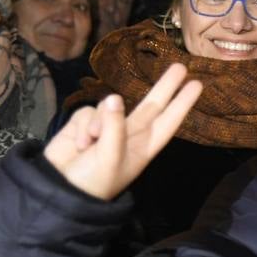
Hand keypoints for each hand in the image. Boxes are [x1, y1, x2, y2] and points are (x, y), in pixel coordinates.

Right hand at [43, 63, 201, 200]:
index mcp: (145, 146)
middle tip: (180, 66)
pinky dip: (84, 126)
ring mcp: (107, 126)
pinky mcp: (84, 123)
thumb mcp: (111, 158)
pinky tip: (80, 144)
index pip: (169, 121)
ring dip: (101, 121)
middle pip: (151, 105)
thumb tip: (113, 97)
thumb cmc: (94, 181)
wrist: (59, 190)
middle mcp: (130, 134)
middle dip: (164, 86)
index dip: (182, 104)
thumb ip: (115, 127)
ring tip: (91, 146)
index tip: (197, 85)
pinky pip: (89, 112)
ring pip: (112, 105)